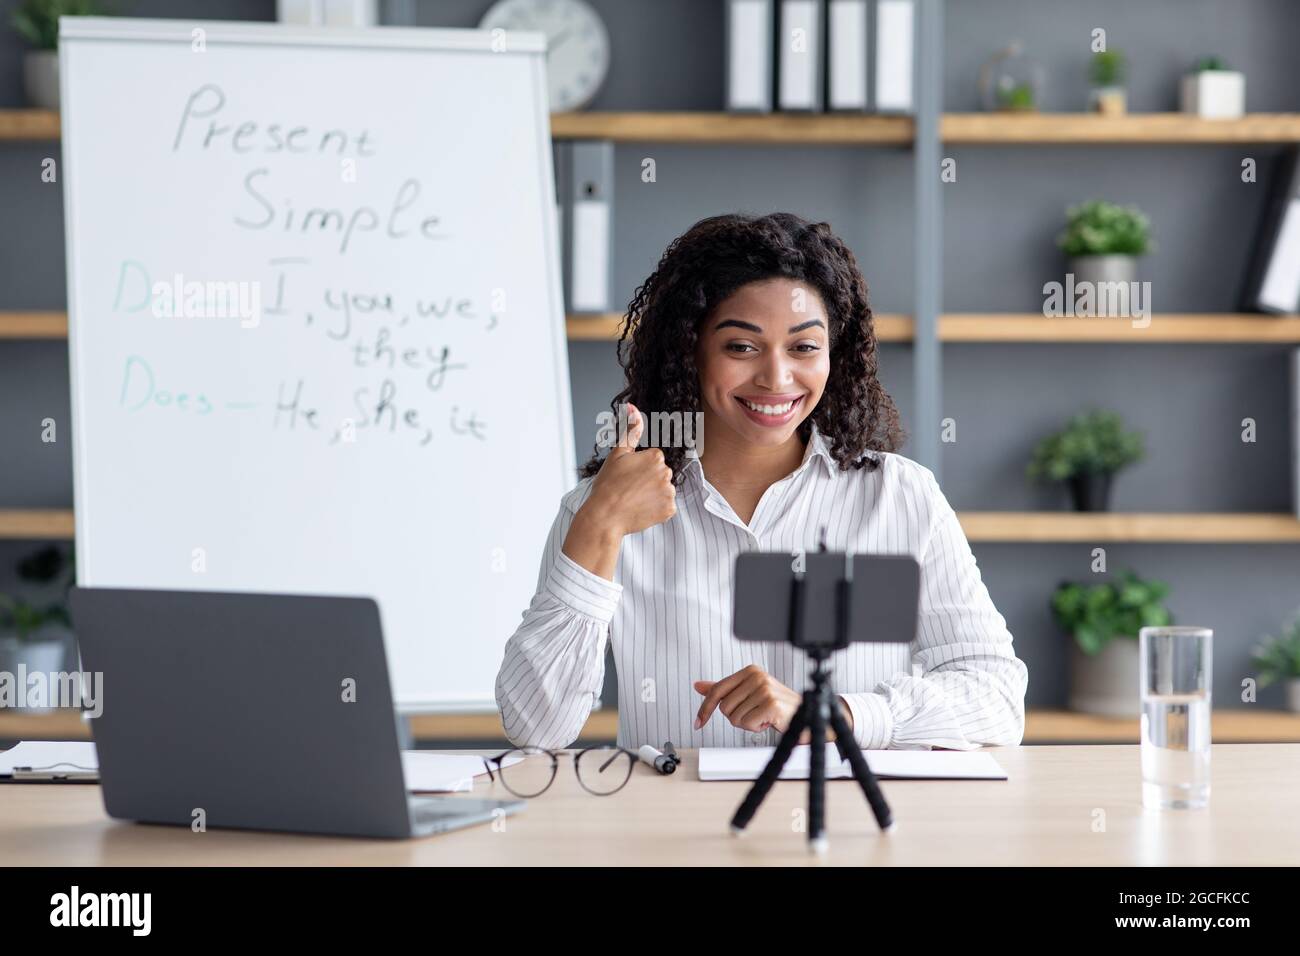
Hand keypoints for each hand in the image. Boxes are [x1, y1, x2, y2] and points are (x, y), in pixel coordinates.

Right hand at [581, 403, 676, 536]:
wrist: (605, 516)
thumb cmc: (608, 485)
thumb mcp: (617, 453)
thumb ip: (630, 430)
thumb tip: (633, 407)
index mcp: (655, 456)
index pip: (653, 459)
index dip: (639, 468)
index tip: (627, 476)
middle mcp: (666, 472)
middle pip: (660, 474)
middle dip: (648, 480)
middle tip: (629, 489)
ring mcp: (669, 492)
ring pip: (664, 490)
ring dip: (653, 494)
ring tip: (634, 500)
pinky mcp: (669, 510)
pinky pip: (667, 506)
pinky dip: (657, 509)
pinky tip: (642, 509)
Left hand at [693, 665, 853, 743]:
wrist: (806, 716)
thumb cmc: (777, 707)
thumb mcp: (748, 694)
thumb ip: (724, 690)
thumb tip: (699, 686)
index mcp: (750, 671)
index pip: (717, 690)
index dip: (705, 709)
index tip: (698, 722)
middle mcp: (757, 676)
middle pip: (724, 707)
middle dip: (737, 717)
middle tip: (755, 714)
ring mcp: (765, 689)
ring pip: (735, 717)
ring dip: (748, 723)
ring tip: (763, 717)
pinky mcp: (771, 704)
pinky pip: (747, 724)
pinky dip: (756, 728)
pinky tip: (769, 722)